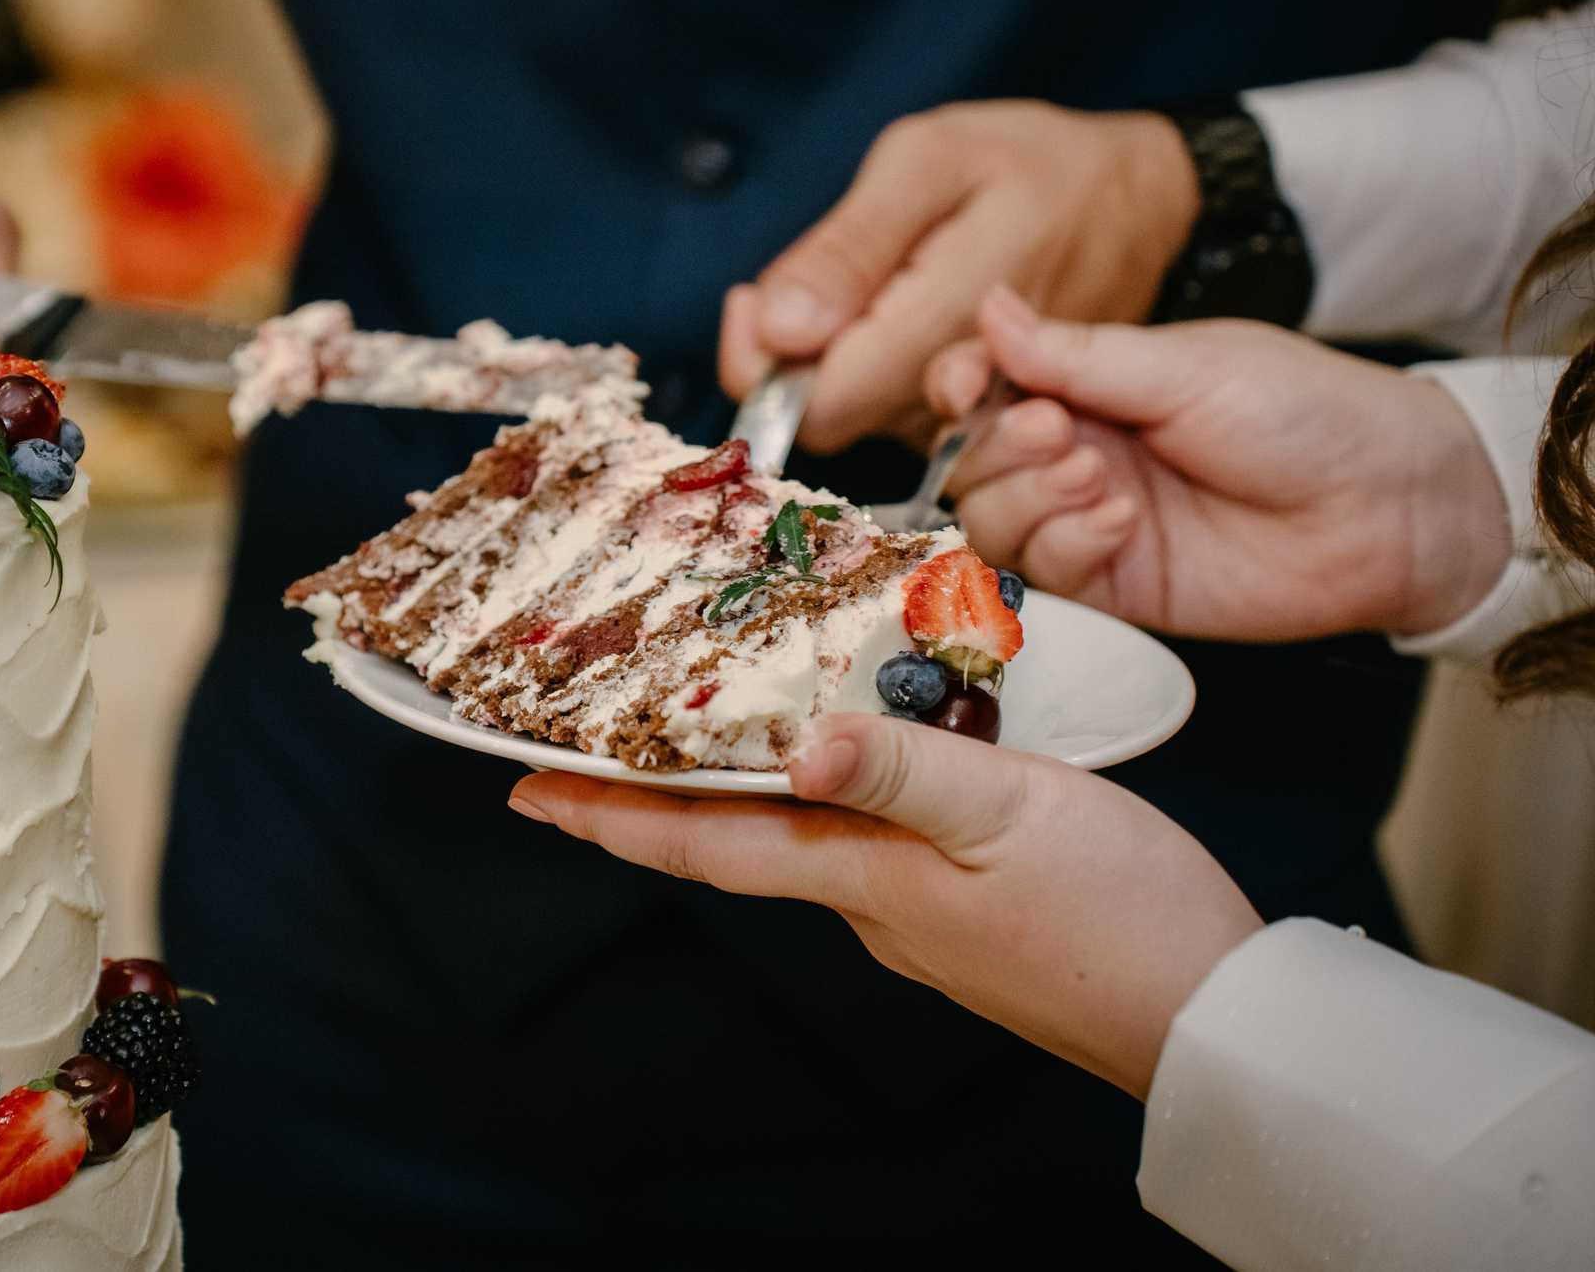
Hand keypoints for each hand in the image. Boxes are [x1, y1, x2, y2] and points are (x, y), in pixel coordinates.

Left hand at [509, 713, 1262, 1097]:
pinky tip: (853, 756)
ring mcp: (917, 916)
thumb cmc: (1124, 922)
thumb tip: (800, 742)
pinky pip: (870, 841)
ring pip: (805, 835)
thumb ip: (904, 768)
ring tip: (706, 723)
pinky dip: (832, 792)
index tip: (526, 787)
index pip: (704, 839)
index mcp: (862, 876)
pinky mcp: (967, 913)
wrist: (1218, 1020)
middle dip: (657, 790)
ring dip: (744, 785)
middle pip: (736, 836)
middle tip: (589, 740)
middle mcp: (871, 904)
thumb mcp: (1012, 813)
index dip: (609, 811)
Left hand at [719, 101, 1198, 451]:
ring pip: (860, 414)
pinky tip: (892, 296)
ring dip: (833, 353)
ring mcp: (969, 412)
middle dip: (787, 356)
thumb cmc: (1036, 163)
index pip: (816, 409)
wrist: (1146, 197)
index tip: (756, 299)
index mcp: (945, 333)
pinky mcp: (975, 411)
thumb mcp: (931, 163)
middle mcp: (959, 395)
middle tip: (804, 276)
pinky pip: (895, 404)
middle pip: (828, 420)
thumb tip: (777, 325)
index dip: (761, 366)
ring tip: (861, 272)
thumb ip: (850, 249)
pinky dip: (870, 355)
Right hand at [932, 285, 1508, 640]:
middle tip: (1058, 432)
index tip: (968, 387)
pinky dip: (1066, 544)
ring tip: (1097, 477)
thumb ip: (1076, 353)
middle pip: (974, 459)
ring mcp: (1093, 520)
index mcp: (1092, 385)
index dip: (960, 385)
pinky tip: (1123, 522)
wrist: (1393, 509)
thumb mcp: (1186, 367)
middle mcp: (1081, 451)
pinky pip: (1043, 572)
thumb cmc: (1310, 414)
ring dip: (1028, 496)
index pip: (986, 384)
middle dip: (999, 445)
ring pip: (993, 519)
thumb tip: (989, 306)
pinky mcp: (1116, 586)